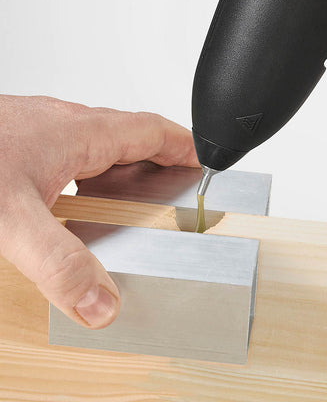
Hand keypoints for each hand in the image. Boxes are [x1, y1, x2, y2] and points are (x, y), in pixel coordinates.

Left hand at [0, 95, 197, 328]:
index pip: (152, 130)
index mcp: (81, 133)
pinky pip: (67, 149)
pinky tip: (62, 198)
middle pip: (128, 136)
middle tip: (170, 190)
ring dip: (118, 166)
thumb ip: (59, 265)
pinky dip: (83, 171)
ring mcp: (38, 127)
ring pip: (95, 142)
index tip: (206, 160)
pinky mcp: (16, 138)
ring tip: (123, 200)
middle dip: (155, 161)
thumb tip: (103, 303)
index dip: (184, 146)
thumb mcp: (11, 222)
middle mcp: (64, 123)